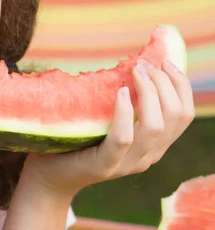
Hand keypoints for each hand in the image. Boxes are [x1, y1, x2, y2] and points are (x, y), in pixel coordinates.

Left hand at [20, 59, 194, 196]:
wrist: (52, 175)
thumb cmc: (79, 139)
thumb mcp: (110, 120)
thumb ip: (127, 104)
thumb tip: (137, 64)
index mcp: (155, 144)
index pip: (184, 114)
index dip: (181, 85)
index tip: (166, 62)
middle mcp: (148, 155)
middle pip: (175, 117)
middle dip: (164, 84)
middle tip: (143, 64)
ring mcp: (127, 163)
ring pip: (155, 127)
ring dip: (149, 93)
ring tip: (135, 71)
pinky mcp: (105, 165)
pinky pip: (122, 138)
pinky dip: (124, 112)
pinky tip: (120, 93)